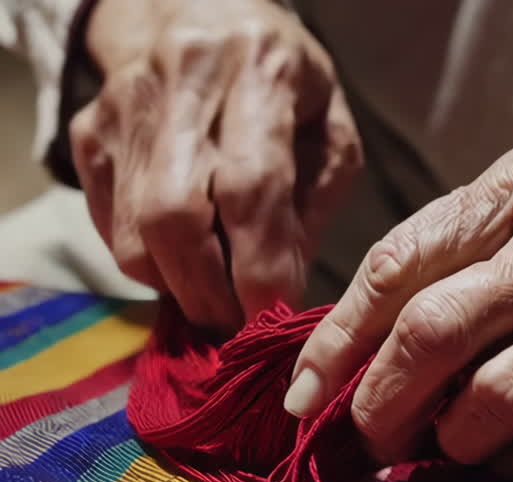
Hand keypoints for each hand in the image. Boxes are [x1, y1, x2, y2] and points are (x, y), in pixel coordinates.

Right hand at [71, 0, 362, 329]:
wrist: (194, 10)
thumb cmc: (283, 79)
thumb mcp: (329, 125)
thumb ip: (317, 203)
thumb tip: (284, 287)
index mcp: (260, 71)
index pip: (251, 187)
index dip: (261, 267)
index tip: (275, 318)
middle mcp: (183, 84)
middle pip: (176, 217)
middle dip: (211, 293)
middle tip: (240, 325)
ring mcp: (126, 110)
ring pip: (136, 233)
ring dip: (178, 287)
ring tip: (217, 296)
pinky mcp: (91, 135)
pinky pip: (112, 226)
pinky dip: (150, 263)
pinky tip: (185, 261)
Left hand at [284, 138, 512, 481]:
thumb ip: (442, 273)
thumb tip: (335, 368)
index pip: (401, 263)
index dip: (337, 340)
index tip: (304, 394)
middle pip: (434, 332)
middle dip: (380, 403)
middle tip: (371, 438)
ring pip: (491, 402)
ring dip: (450, 441)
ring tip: (452, 443)